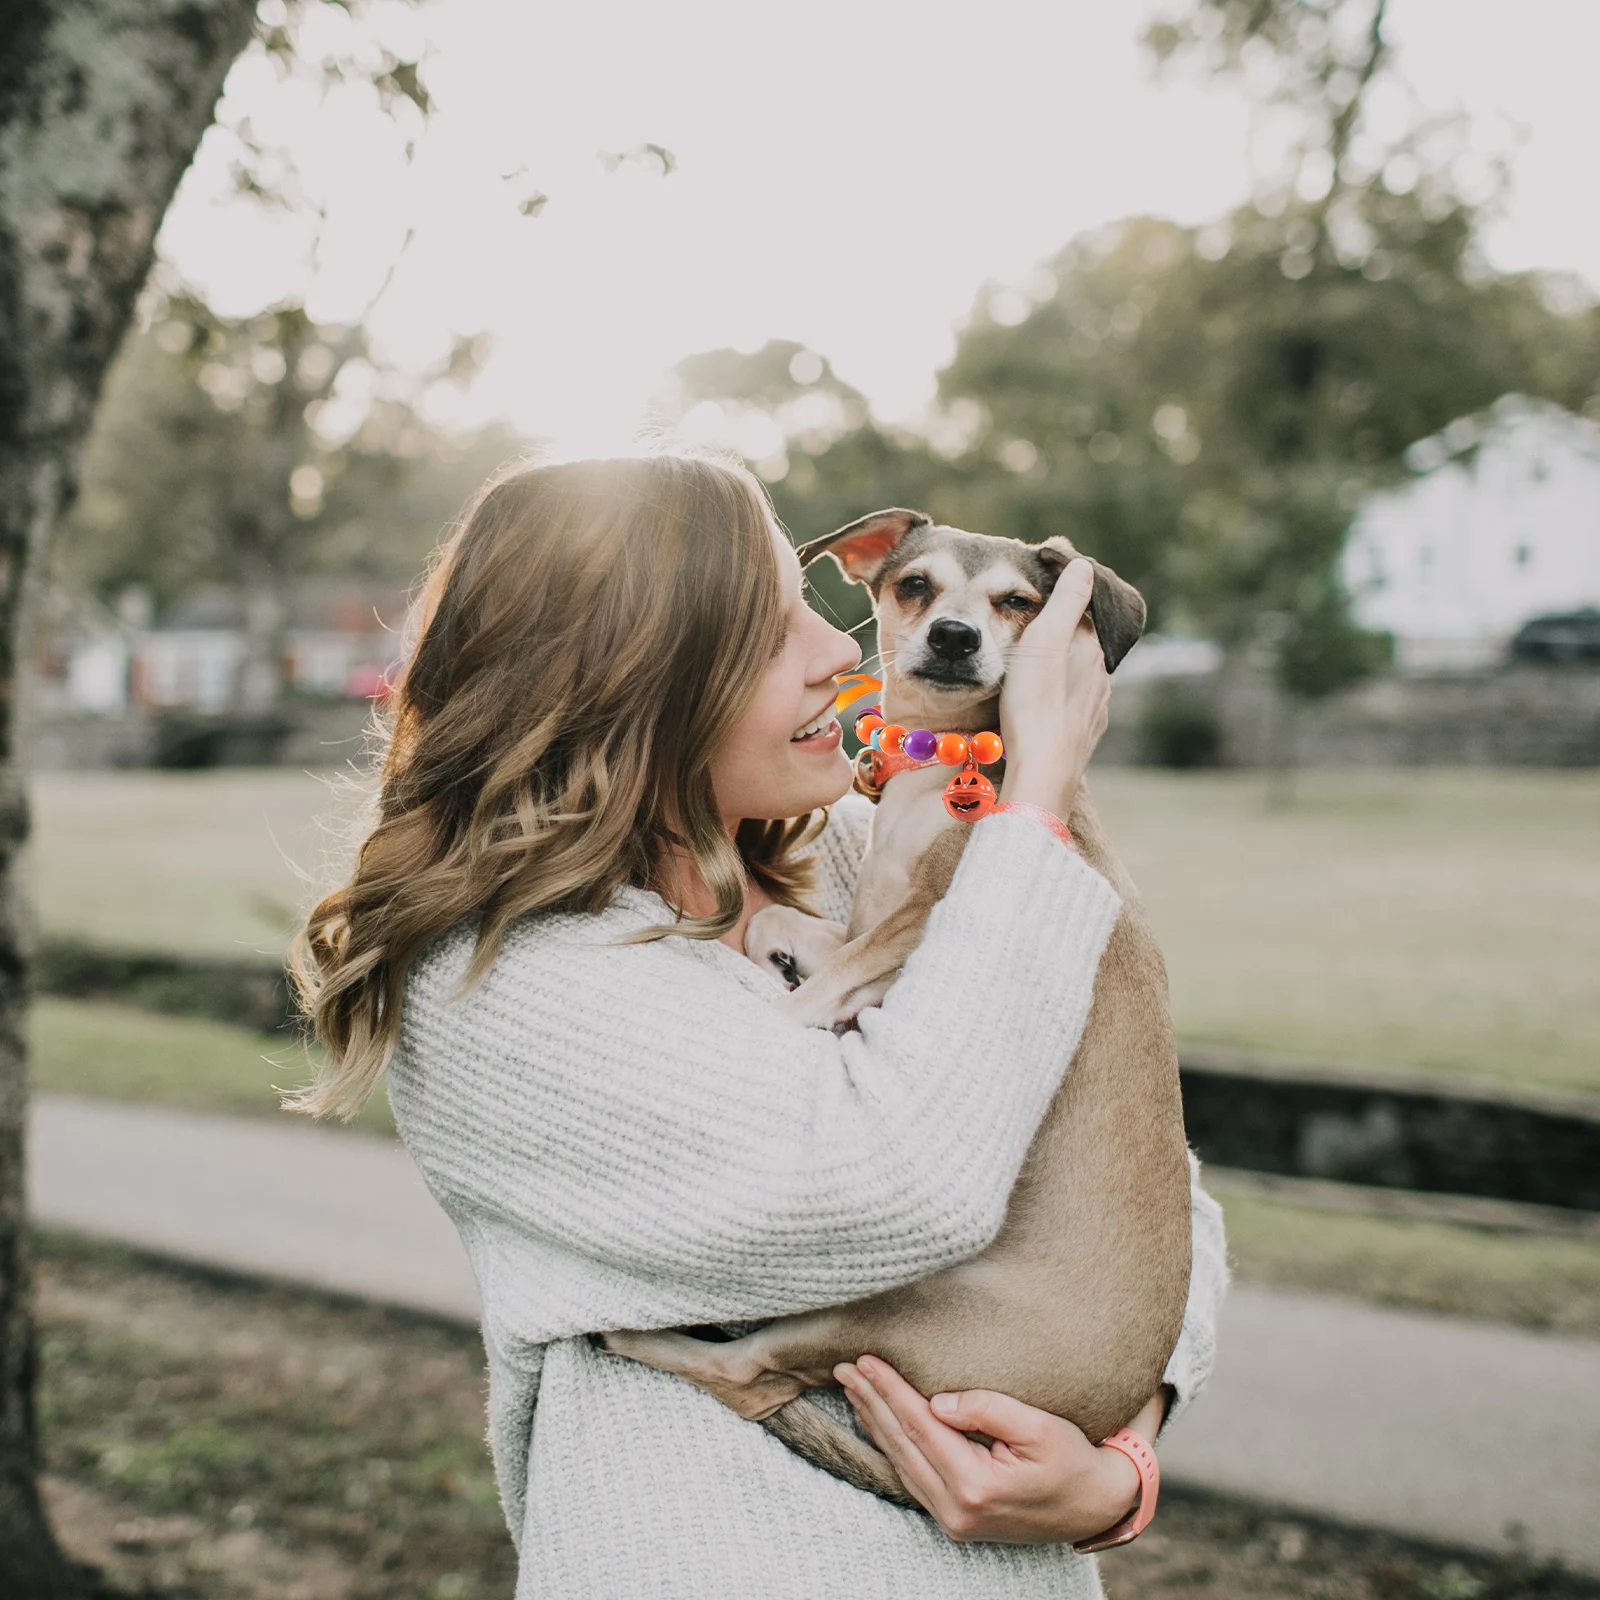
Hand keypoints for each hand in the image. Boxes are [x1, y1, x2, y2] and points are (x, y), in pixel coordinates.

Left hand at [835, 1355, 1160, 1544]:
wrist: (1094, 1507)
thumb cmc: (1072, 1461)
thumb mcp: (1040, 1427)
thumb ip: (988, 1409)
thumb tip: (938, 1401)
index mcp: (975, 1486)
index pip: (919, 1425)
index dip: (890, 1389)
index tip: (866, 1358)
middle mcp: (956, 1509)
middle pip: (902, 1444)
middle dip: (871, 1402)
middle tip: (844, 1367)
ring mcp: (953, 1520)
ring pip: (901, 1461)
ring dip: (875, 1422)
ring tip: (853, 1388)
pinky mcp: (955, 1519)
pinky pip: (912, 1476)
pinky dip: (892, 1445)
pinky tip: (879, 1423)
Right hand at [997, 556, 1109, 820]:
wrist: (1042, 770)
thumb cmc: (1035, 703)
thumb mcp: (1044, 641)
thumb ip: (1066, 601)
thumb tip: (1083, 565)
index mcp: (1091, 647)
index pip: (1084, 611)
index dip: (1065, 601)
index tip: (1042, 596)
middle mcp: (1101, 675)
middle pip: (1083, 644)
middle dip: (1064, 635)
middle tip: (1033, 630)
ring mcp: (1096, 707)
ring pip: (1080, 676)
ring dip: (1063, 668)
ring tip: (1036, 668)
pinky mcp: (1085, 733)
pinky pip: (1076, 705)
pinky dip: (1062, 696)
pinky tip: (1045, 703)